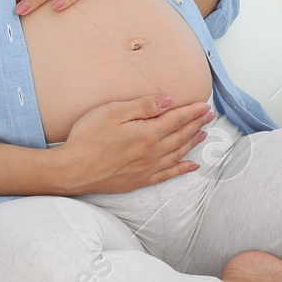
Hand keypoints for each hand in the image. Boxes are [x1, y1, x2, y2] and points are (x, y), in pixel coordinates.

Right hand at [47, 94, 215, 195]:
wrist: (73, 169)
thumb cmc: (88, 137)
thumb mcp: (113, 111)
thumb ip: (143, 106)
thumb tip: (168, 101)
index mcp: (147, 133)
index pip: (176, 119)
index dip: (192, 112)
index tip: (204, 105)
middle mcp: (152, 153)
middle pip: (180, 136)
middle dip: (196, 124)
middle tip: (209, 116)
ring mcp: (147, 169)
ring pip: (178, 154)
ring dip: (192, 143)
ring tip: (203, 134)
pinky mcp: (139, 180)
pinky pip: (168, 174)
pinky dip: (182, 169)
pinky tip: (191, 166)